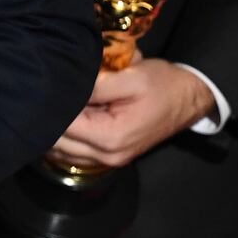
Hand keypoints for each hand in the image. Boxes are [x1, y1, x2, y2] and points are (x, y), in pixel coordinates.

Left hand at [45, 59, 215, 170]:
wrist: (189, 98)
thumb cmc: (162, 85)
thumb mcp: (130, 77)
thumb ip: (94, 86)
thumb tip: (63, 89)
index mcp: (110, 138)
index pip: (63, 127)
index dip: (52, 107)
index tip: (48, 87)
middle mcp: (106, 156)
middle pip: (57, 144)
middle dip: (50, 119)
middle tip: (49, 94)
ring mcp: (108, 160)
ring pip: (63, 152)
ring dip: (57, 130)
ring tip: (60, 103)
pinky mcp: (109, 156)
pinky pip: (75, 153)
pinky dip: (67, 138)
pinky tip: (69, 116)